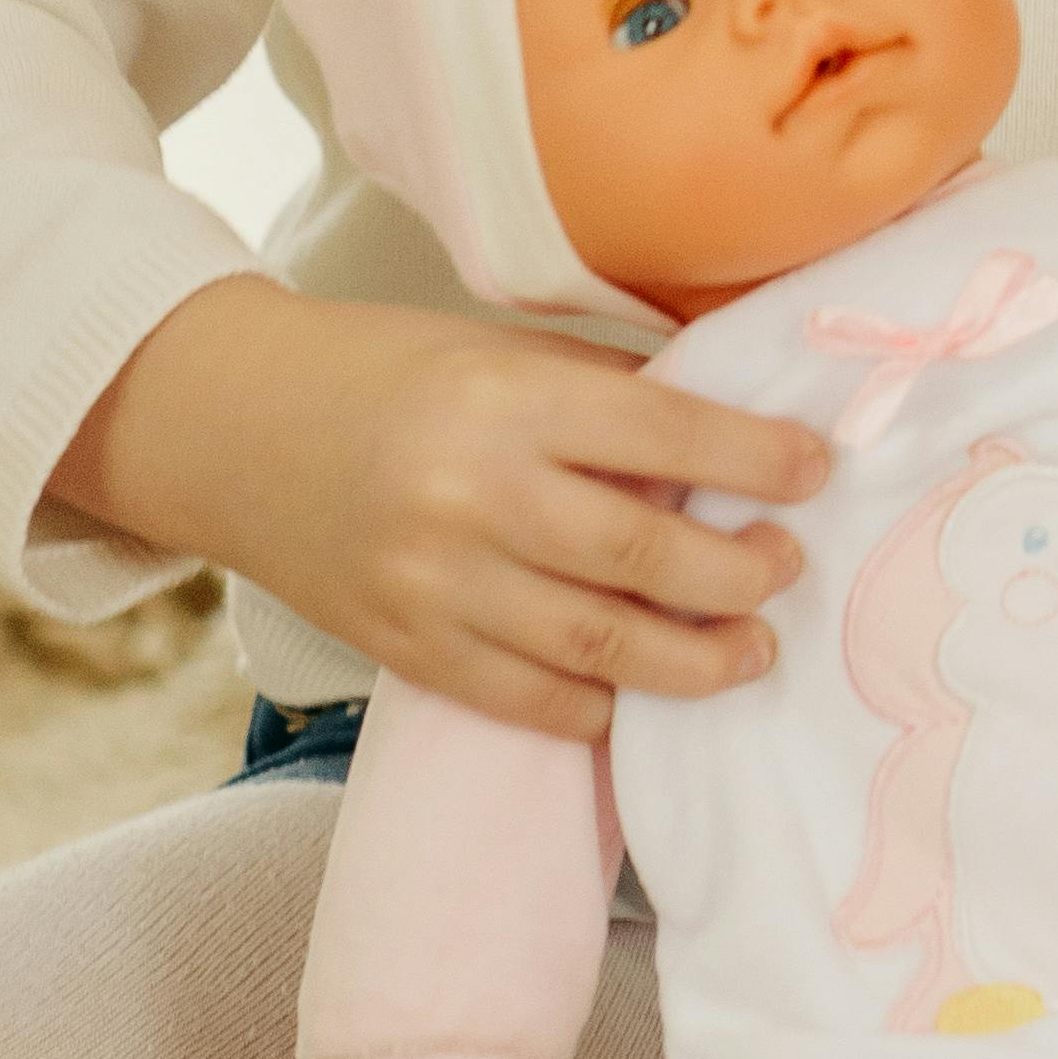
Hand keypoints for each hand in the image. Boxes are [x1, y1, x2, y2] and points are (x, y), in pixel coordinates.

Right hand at [49, 278, 829, 737]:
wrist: (238, 428)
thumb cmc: (394, 372)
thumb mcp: (502, 350)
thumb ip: (607, 395)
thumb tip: (733, 434)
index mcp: (507, 399)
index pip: (663, 434)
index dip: (755, 459)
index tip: (818, 470)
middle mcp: (472, 497)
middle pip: (640, 557)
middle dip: (739, 574)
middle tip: (788, 570)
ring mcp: (434, 586)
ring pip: (594, 646)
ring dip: (692, 661)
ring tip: (750, 650)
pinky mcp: (406, 650)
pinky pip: (523, 699)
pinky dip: (597, 708)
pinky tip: (643, 695)